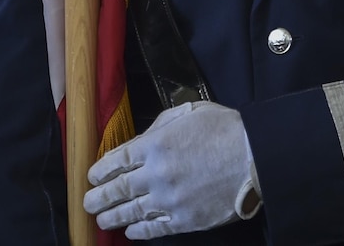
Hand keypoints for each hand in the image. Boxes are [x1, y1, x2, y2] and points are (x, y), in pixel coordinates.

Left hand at [83, 102, 257, 238]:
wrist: (255, 157)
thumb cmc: (224, 129)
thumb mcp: (187, 114)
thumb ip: (158, 128)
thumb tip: (139, 142)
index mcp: (155, 145)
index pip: (117, 160)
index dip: (100, 170)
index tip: (92, 177)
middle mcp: (157, 174)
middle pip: (118, 189)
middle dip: (99, 197)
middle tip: (87, 202)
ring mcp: (170, 200)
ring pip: (131, 211)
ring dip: (113, 216)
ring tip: (102, 219)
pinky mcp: (185, 220)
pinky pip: (155, 228)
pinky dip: (139, 230)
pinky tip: (130, 230)